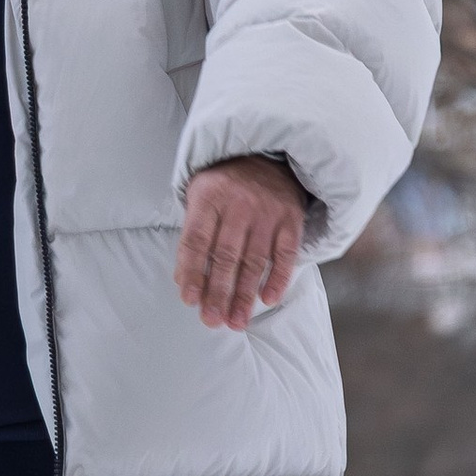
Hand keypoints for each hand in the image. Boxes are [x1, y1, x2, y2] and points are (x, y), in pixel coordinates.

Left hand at [174, 155, 305, 332]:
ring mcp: (267, 212)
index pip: (197, 240)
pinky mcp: (291, 218)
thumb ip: (193, 234)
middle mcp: (239, 204)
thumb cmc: (225, 184)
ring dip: (245, 295)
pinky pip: (286, 254)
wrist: (267, 155)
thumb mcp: (201, 195)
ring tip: (237, 321)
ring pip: (254, 260)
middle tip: (212, 320)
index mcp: (209, 197)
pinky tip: (268, 299)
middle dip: (218, 292)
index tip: (189, 299)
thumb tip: (184, 280)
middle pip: (226, 256)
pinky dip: (278, 278)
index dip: (192, 271)